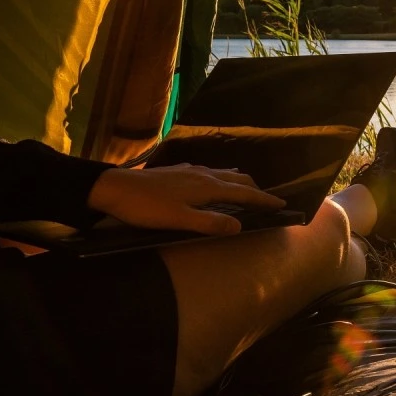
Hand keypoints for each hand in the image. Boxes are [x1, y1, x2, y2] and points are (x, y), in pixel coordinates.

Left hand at [87, 164, 285, 235]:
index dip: (264, 199)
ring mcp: (190, 170)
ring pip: (223, 173)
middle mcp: (204, 174)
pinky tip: (212, 183)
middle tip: (268, 200)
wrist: (114, 188)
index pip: (244, 192)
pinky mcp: (178, 172)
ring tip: (246, 191)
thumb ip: (210, 223)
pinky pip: (210, 172)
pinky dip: (222, 179)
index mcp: (208, 187)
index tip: (281, 204)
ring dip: (239, 182)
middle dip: (255, 188)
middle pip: (237, 178)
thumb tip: (240, 225)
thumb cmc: (147, 207)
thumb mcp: (179, 220)